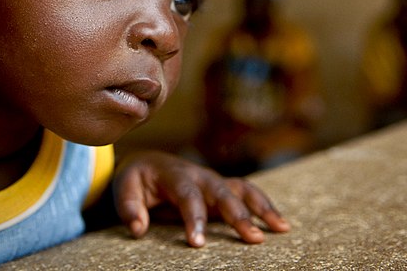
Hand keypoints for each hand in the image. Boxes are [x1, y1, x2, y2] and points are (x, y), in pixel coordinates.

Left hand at [112, 150, 289, 246]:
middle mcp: (199, 174)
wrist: (148, 163)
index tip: (197, 243)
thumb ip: (129, 207)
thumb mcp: (124, 188)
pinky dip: (265, 206)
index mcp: (174, 173)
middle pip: (221, 192)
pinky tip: (281, 225)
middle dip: (238, 215)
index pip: (187, 195)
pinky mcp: (222, 188)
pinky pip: (247, 193)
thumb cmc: (137, 179)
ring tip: (281, 229)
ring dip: (262, 207)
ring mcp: (213, 180)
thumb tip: (138, 229)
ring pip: (241, 189)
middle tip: (253, 239)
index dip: (193, 218)